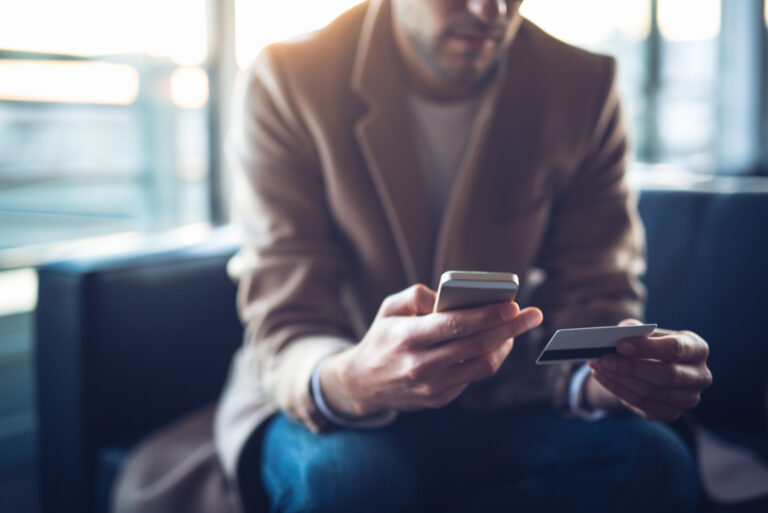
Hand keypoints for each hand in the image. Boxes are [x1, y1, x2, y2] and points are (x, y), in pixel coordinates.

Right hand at [320, 284, 542, 416]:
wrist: (362, 383)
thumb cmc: (382, 337)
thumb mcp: (389, 309)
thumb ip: (417, 295)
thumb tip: (449, 295)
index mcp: (407, 338)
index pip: (456, 325)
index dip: (488, 314)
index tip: (513, 304)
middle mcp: (420, 365)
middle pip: (476, 345)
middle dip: (509, 328)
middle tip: (532, 315)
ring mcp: (431, 387)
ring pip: (481, 366)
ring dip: (503, 346)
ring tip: (515, 329)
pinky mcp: (438, 400)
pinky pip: (472, 378)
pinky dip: (488, 359)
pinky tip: (495, 344)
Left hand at [587, 319, 712, 420]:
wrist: (654, 367)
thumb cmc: (651, 345)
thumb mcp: (646, 333)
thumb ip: (634, 330)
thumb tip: (620, 333)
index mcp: (698, 348)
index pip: (675, 349)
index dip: (647, 347)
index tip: (620, 345)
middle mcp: (700, 376)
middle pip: (666, 375)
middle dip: (629, 367)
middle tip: (601, 358)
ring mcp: (688, 399)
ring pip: (650, 392)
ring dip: (618, 378)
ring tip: (596, 365)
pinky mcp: (671, 413)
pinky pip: (640, 404)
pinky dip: (617, 389)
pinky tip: (601, 377)